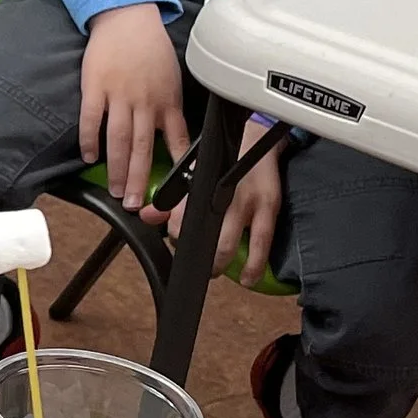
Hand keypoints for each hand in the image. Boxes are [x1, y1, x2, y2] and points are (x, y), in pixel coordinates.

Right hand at [78, 3, 188, 219]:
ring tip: (116, 190)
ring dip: (117, 169)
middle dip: (140, 179)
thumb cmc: (150, 47)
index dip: (175, 168)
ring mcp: (118, 95)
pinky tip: (89, 157)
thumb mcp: (172, 77)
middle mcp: (144, 101)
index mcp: (167, 100)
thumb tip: (171, 134)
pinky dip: (90, 140)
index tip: (174, 191)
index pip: (176, 140)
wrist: (127, 17)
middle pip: (143, 148)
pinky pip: (91, 120)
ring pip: (118, 140)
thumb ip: (170, 106)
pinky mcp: (95, 87)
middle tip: (136, 203)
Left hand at [169, 120, 282, 284]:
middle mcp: (223, 194)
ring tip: (214, 271)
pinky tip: (247, 278)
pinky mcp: (270, 208)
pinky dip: (254, 265)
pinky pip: (262, 243)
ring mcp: (248, 202)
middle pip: (203, 235)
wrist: (257, 139)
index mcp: (203, 185)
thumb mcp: (194, 175)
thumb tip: (147, 216)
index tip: (177, 243)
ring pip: (228, 243)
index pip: (181, 216)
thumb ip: (172, 200)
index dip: (176, 234)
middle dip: (198, 256)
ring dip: (219, 264)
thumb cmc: (223, 161)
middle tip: (197, 264)